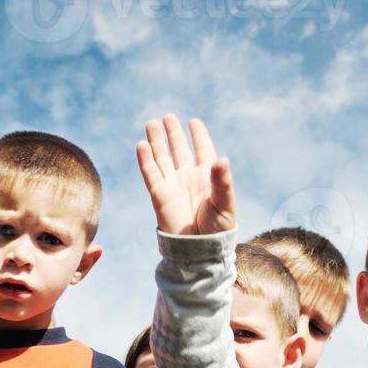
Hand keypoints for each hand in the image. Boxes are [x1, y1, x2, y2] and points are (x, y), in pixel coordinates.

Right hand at [136, 115, 236, 236]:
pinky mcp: (159, 194)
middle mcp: (189, 177)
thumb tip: (221, 158)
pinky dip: (145, 158)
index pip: (202, 150)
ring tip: (151, 123)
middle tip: (167, 117)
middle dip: (173, 133)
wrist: (199, 251)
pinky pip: (150, 173)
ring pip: (162, 157)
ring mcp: (173, 185)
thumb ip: (222, 180)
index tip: (194, 122)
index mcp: (208, 177)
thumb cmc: (218, 229)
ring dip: (157, 141)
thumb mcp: (225, 203)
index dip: (198, 136)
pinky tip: (142, 144)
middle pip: (179, 150)